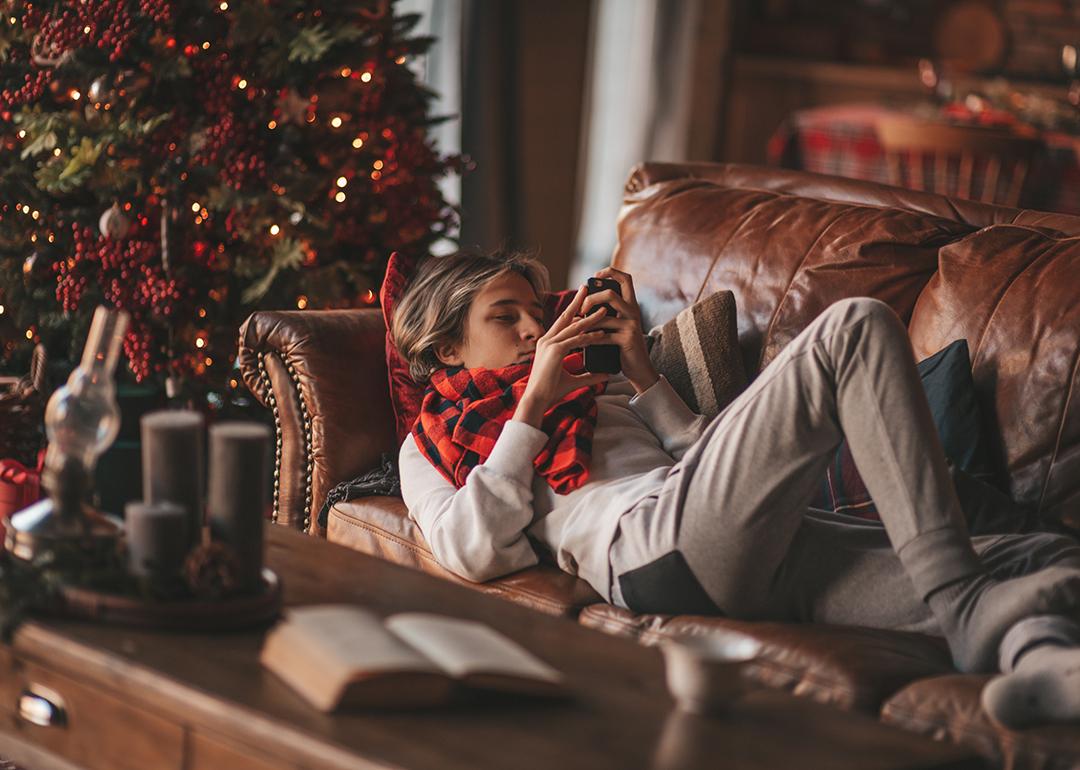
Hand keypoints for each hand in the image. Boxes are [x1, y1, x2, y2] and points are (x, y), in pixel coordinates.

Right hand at [513, 284, 610, 426]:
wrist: (537, 400)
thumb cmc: (550, 391)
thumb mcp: (574, 381)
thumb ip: (589, 376)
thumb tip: (604, 375)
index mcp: (548, 343)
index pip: (563, 323)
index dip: (574, 311)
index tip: (584, 302)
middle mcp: (547, 340)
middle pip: (566, 317)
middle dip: (578, 302)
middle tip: (588, 288)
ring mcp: (550, 344)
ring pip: (574, 327)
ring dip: (590, 318)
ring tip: (604, 309)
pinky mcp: (555, 351)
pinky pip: (575, 340)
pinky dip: (589, 336)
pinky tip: (601, 333)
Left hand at [580, 267, 658, 394]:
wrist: (640, 370)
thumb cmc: (624, 348)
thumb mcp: (618, 326)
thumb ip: (608, 313)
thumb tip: (584, 303)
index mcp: (631, 305)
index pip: (625, 278)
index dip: (610, 272)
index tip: (594, 276)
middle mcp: (633, 312)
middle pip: (610, 293)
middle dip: (591, 299)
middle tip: (581, 309)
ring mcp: (631, 325)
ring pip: (604, 315)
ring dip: (586, 322)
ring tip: (577, 328)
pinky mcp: (627, 340)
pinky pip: (604, 335)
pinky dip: (590, 339)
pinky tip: (582, 342)